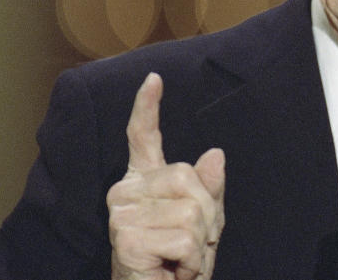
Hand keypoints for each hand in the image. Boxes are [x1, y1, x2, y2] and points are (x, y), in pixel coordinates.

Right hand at [107, 73, 225, 279]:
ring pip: (191, 210)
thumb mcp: (203, 222)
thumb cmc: (176, 264)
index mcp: (142, 183)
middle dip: (206, 214)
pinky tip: (173, 270)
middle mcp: (124, 193)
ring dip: (200, 242)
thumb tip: (215, 154)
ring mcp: (122, 214)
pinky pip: (185, 237)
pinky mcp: (127, 237)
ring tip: (179, 260)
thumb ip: (208, 189)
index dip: (148, 108)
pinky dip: (191, 260)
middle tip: (190, 244)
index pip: (143, 139)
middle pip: (187, 178)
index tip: (154, 78)